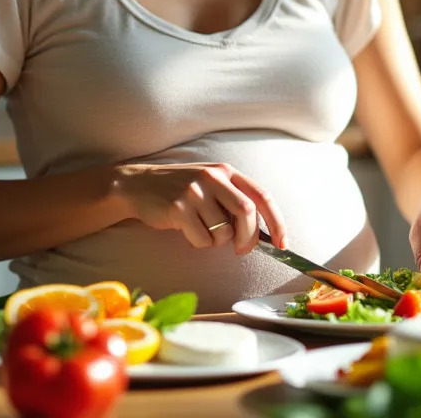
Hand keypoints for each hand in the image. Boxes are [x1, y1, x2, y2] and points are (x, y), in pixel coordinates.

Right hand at [119, 162, 286, 253]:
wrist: (137, 185)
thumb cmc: (180, 190)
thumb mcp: (210, 184)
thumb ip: (233, 200)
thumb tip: (262, 234)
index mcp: (225, 171)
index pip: (262, 196)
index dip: (277, 221)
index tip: (283, 243)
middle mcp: (212, 177)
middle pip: (247, 212)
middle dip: (249, 237)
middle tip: (241, 249)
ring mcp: (194, 191)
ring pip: (224, 231)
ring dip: (218, 241)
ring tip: (202, 230)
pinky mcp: (178, 208)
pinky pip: (202, 239)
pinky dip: (200, 243)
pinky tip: (186, 230)